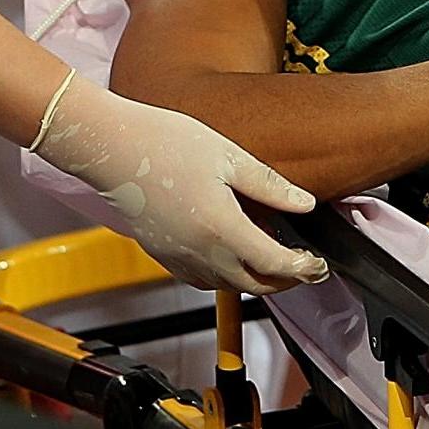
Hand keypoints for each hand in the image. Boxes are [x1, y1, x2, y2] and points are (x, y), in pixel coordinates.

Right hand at [29, 74, 328, 293]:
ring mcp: (177, 257)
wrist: (110, 146)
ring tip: (274, 261)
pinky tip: (233, 256)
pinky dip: (225, 277)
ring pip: (227, 286)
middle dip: (285, 282)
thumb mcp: (229, 157)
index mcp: (221, 227)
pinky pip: (202, 280)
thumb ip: (270, 186)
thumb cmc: (164, 142)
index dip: (303, 269)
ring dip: (255, 281)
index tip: (318, 265)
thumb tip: (304, 204)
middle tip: (306, 269)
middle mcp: (199, 252)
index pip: (274, 264)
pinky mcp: (162, 254)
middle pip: (253, 285)